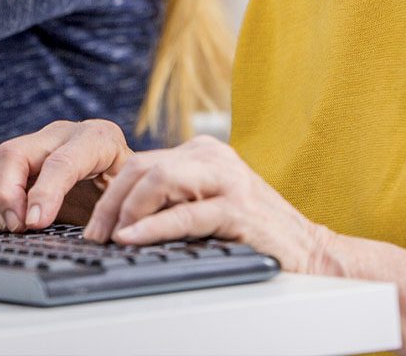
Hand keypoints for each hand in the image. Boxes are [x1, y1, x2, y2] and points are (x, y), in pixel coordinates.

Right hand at [0, 119, 132, 231]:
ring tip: (6, 227)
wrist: (126, 174)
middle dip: (7, 194)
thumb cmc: (129, 187)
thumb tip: (93, 236)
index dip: (45, 193)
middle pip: (16, 152)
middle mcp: (62, 133)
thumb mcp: (132, 195)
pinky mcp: (20, 155)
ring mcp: (38, 141)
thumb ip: (115, 210)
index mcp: (98, 139)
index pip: (63, 161)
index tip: (35, 224)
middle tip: (16, 227)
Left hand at [84, 134, 331, 273]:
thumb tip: (118, 219)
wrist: (312, 254)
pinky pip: (185, 214)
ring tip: (110, 237)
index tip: (93, 225)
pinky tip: (132, 239)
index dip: (111, 192)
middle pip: (143, 167)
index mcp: (203, 152)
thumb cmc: (254, 233)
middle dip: (110, 201)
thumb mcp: (209, 204)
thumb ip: (175, 199)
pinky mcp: (238, 209)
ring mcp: (227, 179)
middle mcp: (213, 157)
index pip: (142, 162)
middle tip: (93, 235)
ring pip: (159, 180)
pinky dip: (153, 228)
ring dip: (127, 210)